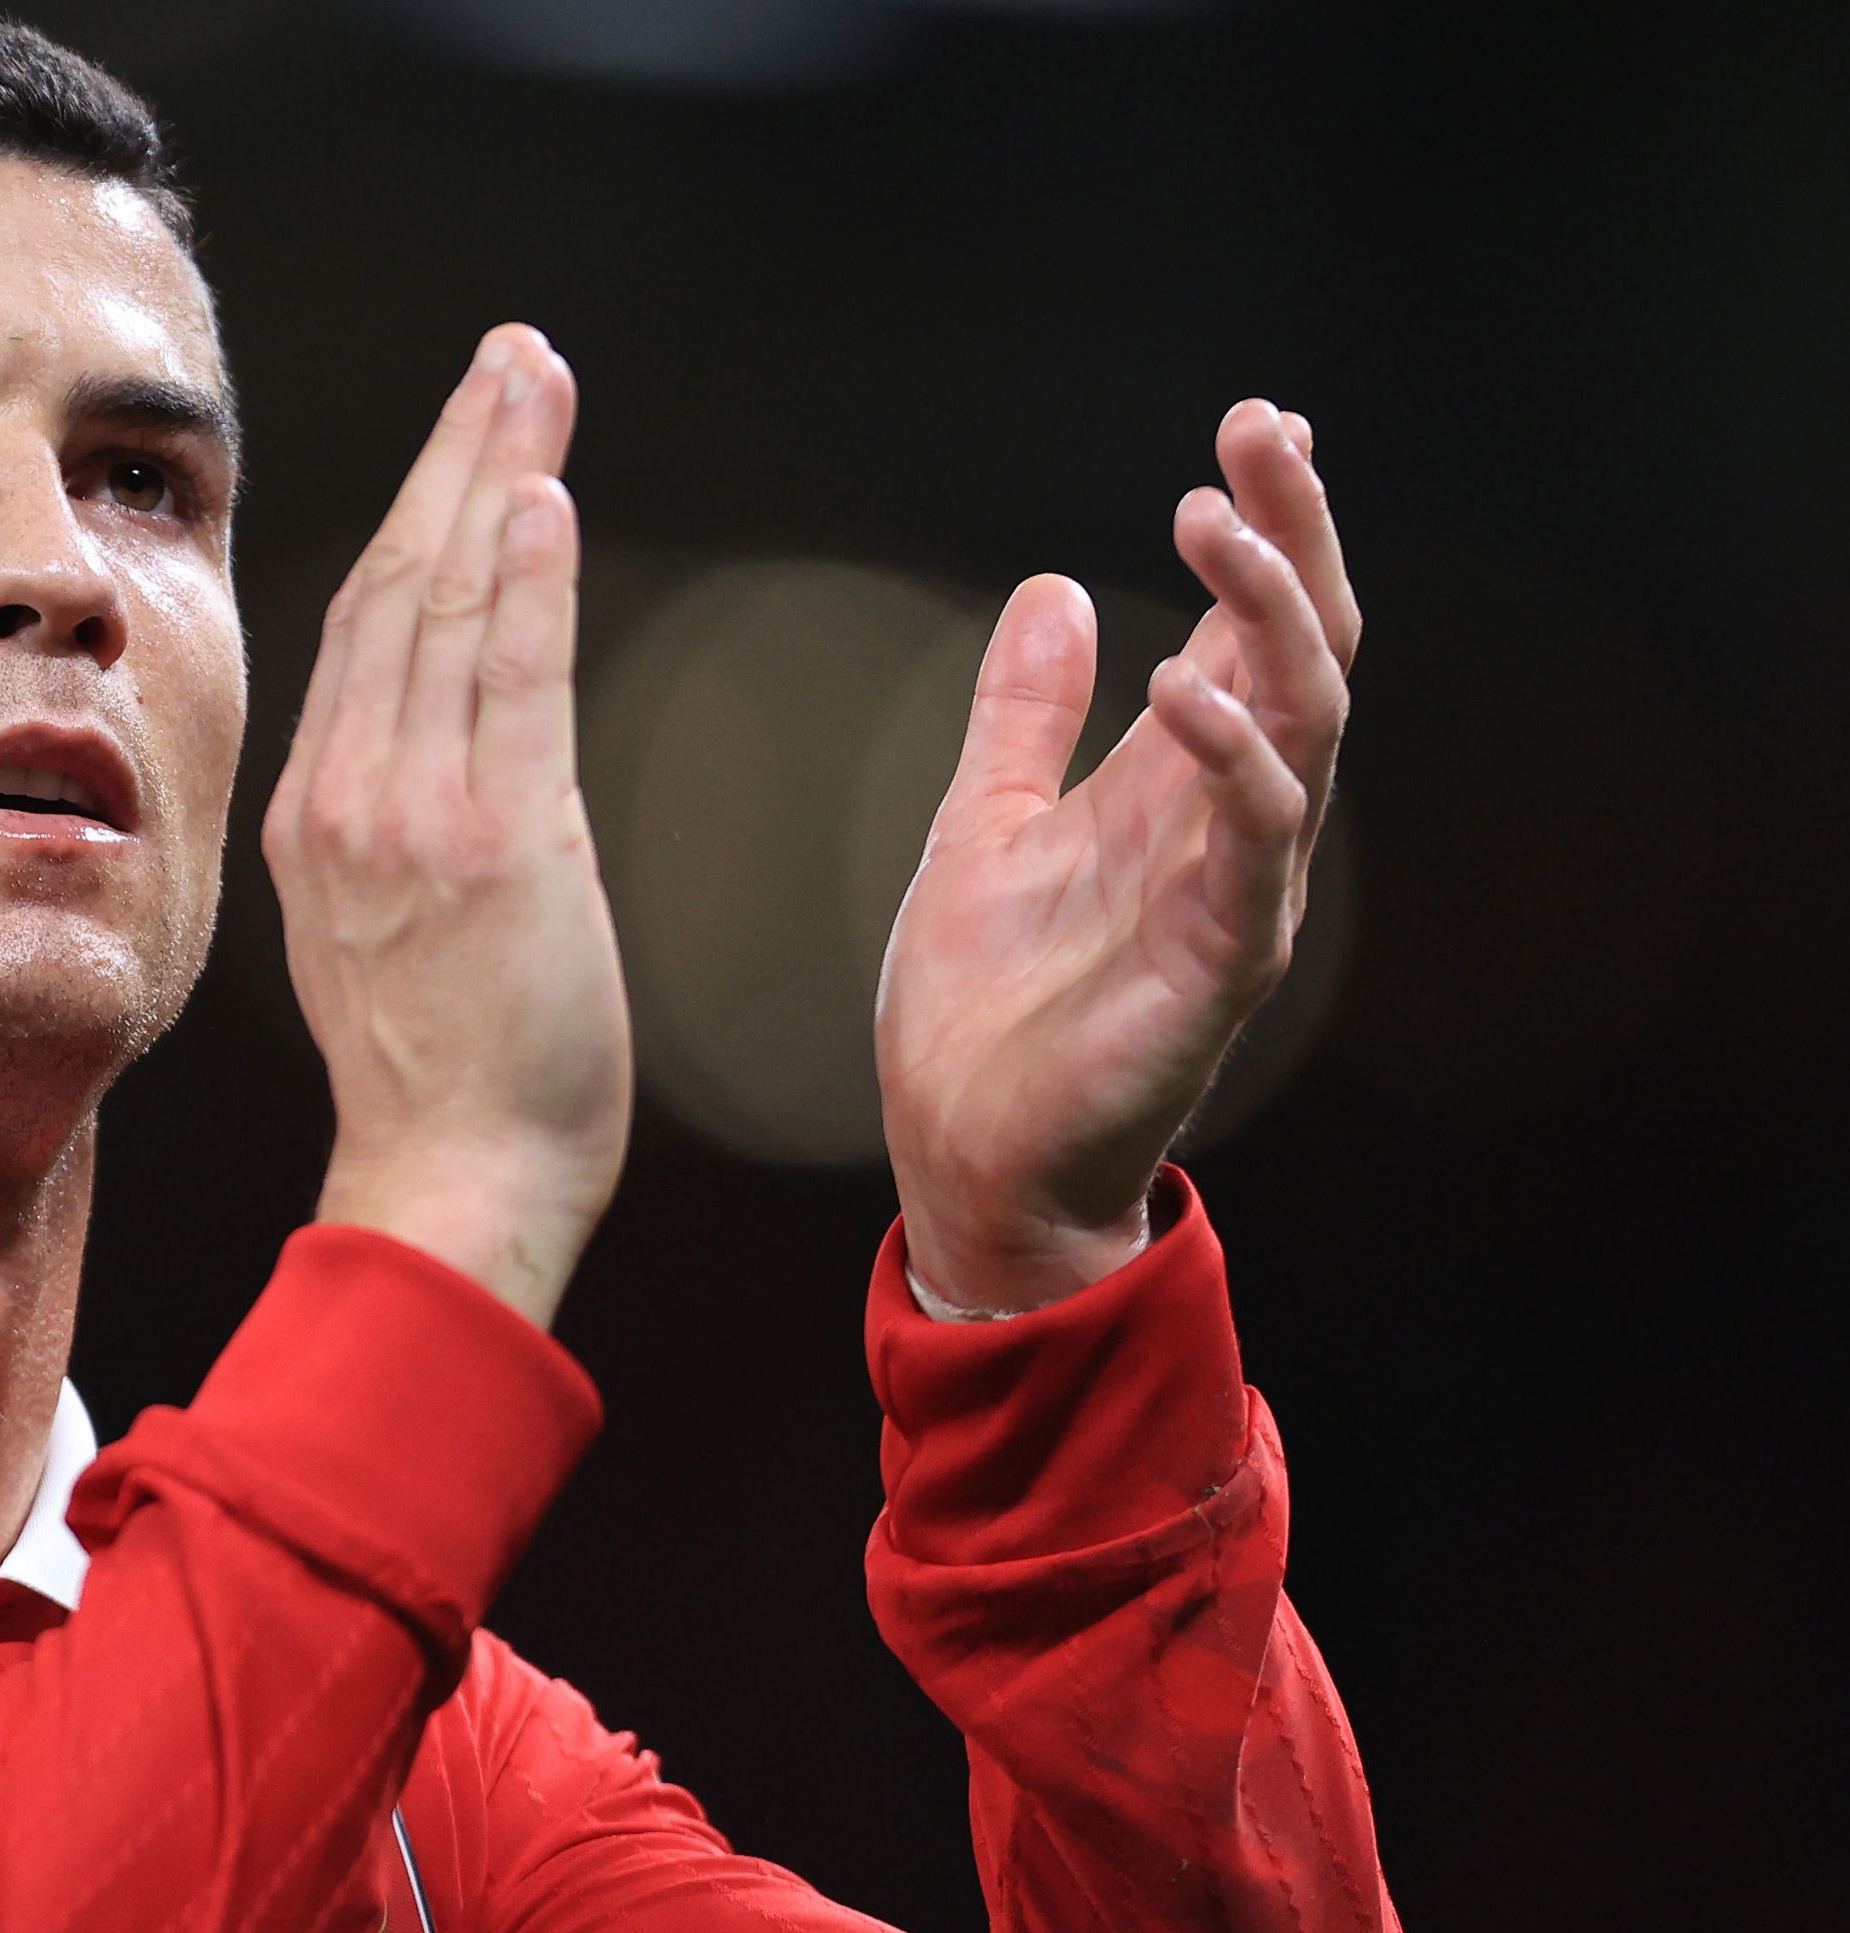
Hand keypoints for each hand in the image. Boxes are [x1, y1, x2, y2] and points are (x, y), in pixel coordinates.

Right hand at [265, 326, 628, 1329]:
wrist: (450, 1183)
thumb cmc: (443, 1083)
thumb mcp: (381, 937)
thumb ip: (396, 834)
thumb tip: (446, 768)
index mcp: (317, 815)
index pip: (368, 628)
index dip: (420, 512)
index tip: (469, 432)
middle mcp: (348, 796)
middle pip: (404, 584)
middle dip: (459, 454)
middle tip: (511, 357)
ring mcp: (412, 814)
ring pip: (453, 606)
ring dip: (497, 475)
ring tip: (534, 382)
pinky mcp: (495, 841)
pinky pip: (513, 681)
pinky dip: (528, 579)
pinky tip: (544, 493)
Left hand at [878, 401, 1361, 1312]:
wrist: (969, 1160)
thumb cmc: (986, 1013)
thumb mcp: (984, 824)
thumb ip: (1026, 716)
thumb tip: (1057, 589)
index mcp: (1175, 784)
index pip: (1254, 631)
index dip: (1269, 529)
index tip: (1258, 429)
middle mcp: (1227, 823)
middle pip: (1305, 648)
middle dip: (1295, 535)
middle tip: (1262, 431)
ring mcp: (1238, 888)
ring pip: (1305, 721)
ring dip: (1269, 615)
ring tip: (1215, 522)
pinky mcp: (1221, 960)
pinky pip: (1254, 839)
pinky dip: (1231, 756)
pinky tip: (1182, 686)